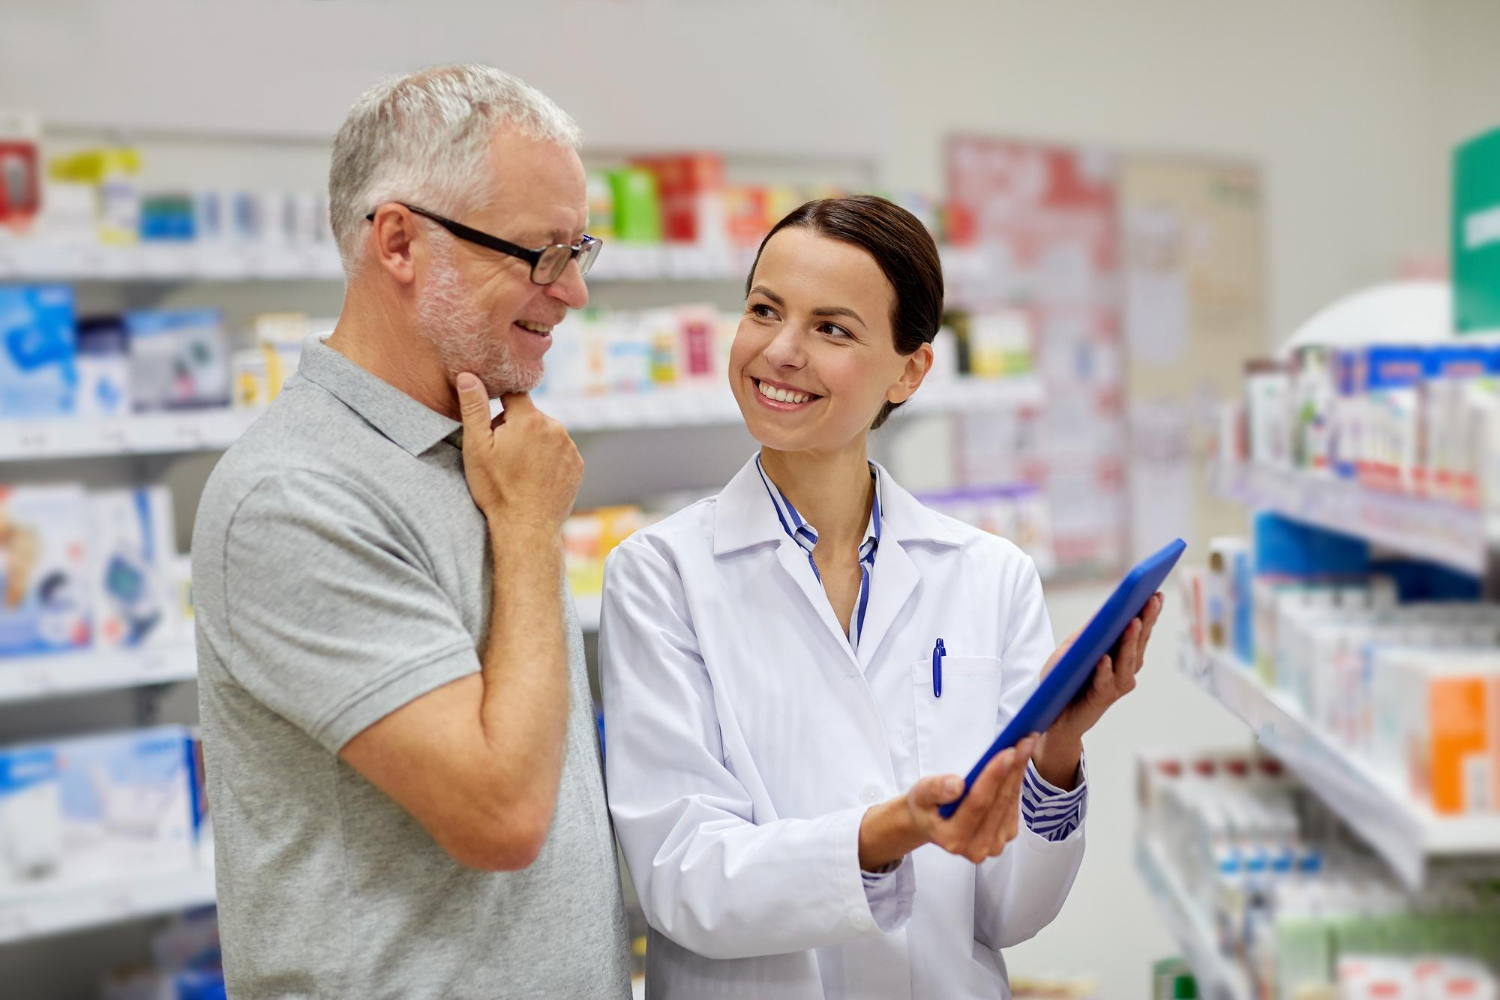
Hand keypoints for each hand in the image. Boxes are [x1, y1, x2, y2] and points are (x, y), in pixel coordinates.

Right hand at [455, 372, 582, 534]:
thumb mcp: (476, 447)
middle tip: (502, 456)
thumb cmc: (497, 489)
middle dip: (515, 428)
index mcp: (530, 418)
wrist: (526, 527)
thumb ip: (474, 407)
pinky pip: (559, 452)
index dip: (500, 408)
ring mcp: (569, 447)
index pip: (514, 395)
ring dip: (533, 444)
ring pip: (545, 434)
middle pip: (530, 416)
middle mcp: (555, 427)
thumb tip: (469, 375)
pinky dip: (548, 460)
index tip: (493, 427)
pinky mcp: (577, 465)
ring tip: (518, 470)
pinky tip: (535, 478)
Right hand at [858, 735, 1038, 869]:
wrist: (931, 821)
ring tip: (1025, 744)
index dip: (993, 776)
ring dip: (1019, 771)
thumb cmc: (925, 806)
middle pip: (998, 802)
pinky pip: (1014, 804)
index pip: (978, 803)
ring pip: (1010, 802)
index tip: (1007, 752)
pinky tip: (1019, 761)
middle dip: (1012, 768)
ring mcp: (993, 844)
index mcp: (953, 839)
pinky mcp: (1005, 836)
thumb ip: (936, 790)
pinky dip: (1017, 780)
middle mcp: (977, 848)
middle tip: (1024, 740)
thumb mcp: (921, 794)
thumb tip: (957, 785)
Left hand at [1046, 592, 1163, 744]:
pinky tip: (1104, 658)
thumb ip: (1089, 634)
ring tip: (1133, 620)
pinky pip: (1105, 681)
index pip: (1139, 628)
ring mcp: (1118, 683)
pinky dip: (1105, 670)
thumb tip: (1104, 613)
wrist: (1054, 715)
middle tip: (1152, 598)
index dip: (1148, 611)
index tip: (1156, 591)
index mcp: (1122, 652)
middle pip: (1138, 640)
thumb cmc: (1063, 678)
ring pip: (1128, 659)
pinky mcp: (1104, 697)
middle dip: (1146, 618)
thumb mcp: (1072, 649)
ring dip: (1130, 640)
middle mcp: (1126, 667)